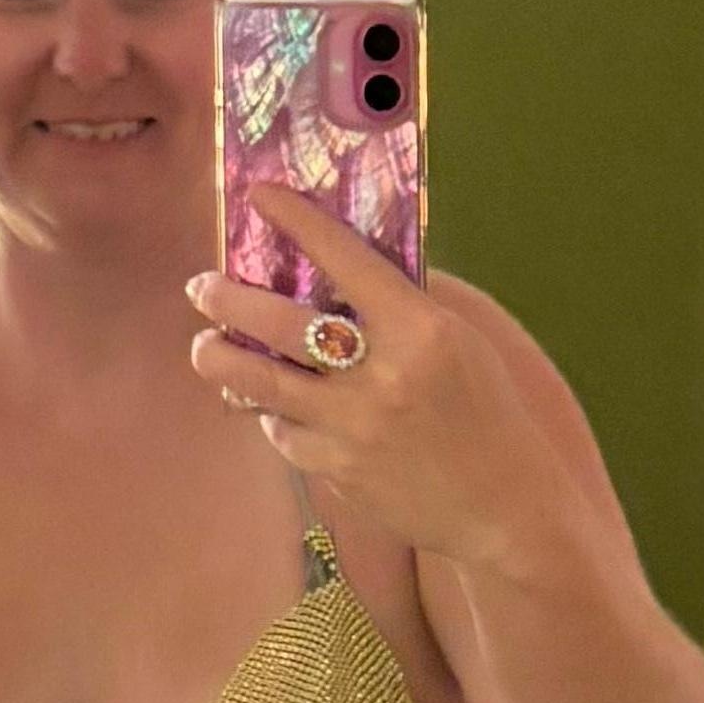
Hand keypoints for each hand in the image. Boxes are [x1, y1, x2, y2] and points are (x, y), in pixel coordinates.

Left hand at [184, 187, 574, 576]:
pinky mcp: (336, 470)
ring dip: (220, 358)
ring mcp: (353, 426)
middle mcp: (381, 374)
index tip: (260, 196)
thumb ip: (404, 303)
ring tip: (205, 346)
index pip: (346, 259)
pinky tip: (273, 406)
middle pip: (278, 323)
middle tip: (201, 286)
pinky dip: (273, 415)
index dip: (297, 221)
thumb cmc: (486, 412)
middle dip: (227, 298)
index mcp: (419, 329)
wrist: (501, 506)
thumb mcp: (461, 341)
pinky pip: (283, 432)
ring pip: (259, 383)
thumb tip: (345, 261)